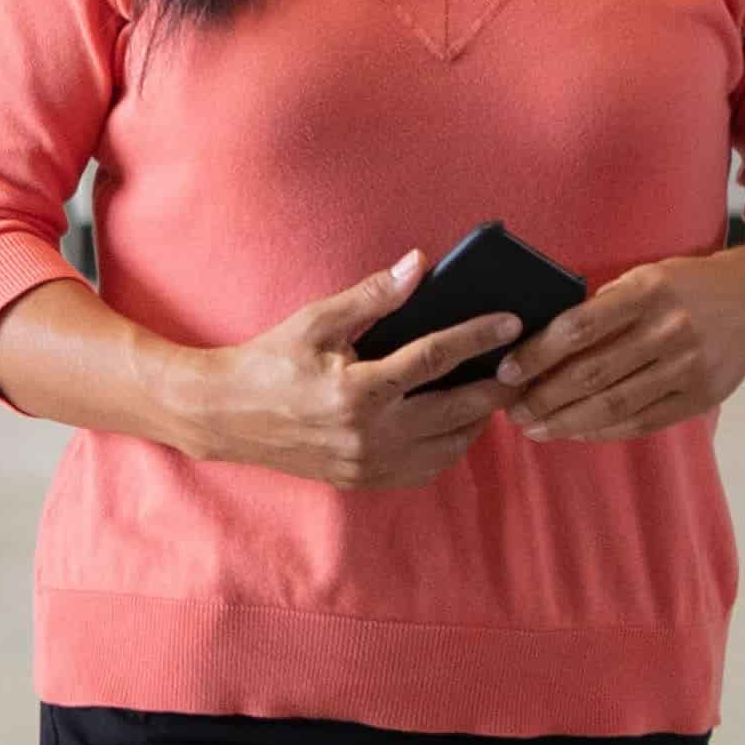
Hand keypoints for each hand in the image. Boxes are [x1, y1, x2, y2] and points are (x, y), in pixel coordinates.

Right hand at [156, 249, 526, 493]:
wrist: (224, 416)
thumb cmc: (269, 361)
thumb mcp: (315, 320)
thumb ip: (372, 296)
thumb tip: (419, 265)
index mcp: (356, 389)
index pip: (435, 357)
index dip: (479, 337)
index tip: (512, 322)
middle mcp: (368, 433)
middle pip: (457, 410)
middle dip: (495, 386)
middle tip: (520, 365)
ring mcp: (367, 463)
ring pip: (449, 446)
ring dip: (476, 419)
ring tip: (488, 390)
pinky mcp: (363, 479)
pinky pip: (426, 468)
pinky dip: (449, 446)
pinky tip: (454, 422)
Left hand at [500, 241, 744, 444]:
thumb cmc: (686, 287)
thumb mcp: (648, 277)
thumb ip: (602, 304)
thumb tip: (537, 337)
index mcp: (649, 290)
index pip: (580, 325)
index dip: (538, 352)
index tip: (506, 369)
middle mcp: (670, 329)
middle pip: (593, 372)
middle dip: (544, 396)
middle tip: (512, 409)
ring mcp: (690, 367)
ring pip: (615, 404)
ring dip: (566, 421)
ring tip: (534, 428)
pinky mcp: (702, 397)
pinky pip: (643, 421)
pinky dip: (604, 430)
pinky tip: (575, 431)